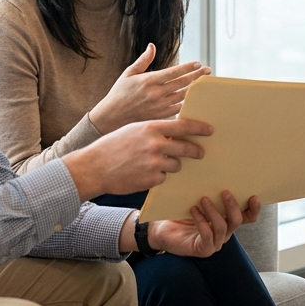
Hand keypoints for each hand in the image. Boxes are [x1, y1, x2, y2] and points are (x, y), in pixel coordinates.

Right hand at [63, 118, 212, 199]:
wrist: (94, 167)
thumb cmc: (112, 146)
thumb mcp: (133, 130)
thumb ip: (154, 130)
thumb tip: (174, 132)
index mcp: (151, 128)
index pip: (183, 126)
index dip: (199, 128)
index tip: (209, 130)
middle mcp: (155, 144)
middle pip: (186, 147)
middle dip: (195, 151)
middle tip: (200, 153)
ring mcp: (154, 163)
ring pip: (176, 165)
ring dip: (172, 165)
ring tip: (159, 164)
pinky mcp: (151, 179)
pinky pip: (164, 178)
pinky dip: (159, 177)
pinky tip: (146, 174)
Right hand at [89, 44, 211, 132]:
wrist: (112, 117)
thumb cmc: (119, 93)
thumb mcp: (128, 74)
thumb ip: (143, 60)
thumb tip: (152, 46)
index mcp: (149, 81)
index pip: (173, 72)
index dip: (188, 67)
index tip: (198, 63)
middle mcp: (156, 93)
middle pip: (182, 83)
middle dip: (196, 76)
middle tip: (208, 71)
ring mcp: (159, 106)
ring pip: (182, 96)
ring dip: (195, 89)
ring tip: (205, 84)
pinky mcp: (160, 116)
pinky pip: (178, 109)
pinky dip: (188, 104)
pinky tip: (195, 100)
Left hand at [149, 192, 260, 257]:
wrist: (161, 229)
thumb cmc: (179, 213)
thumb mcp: (196, 199)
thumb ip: (209, 191)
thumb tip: (215, 169)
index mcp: (226, 220)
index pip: (247, 217)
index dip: (254, 209)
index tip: (253, 196)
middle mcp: (224, 232)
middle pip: (237, 220)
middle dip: (233, 206)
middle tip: (224, 192)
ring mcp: (215, 243)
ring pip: (223, 227)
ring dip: (214, 212)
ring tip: (203, 199)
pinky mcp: (204, 249)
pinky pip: (208, 235)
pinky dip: (202, 222)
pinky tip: (193, 210)